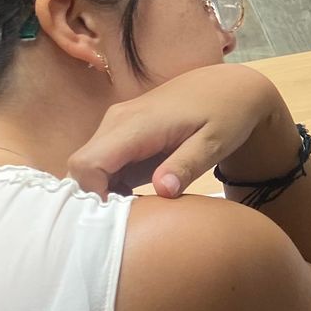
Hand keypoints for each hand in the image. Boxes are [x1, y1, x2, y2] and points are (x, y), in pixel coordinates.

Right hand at [69, 65, 290, 198]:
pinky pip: (103, 163)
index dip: (92, 195)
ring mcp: (117, 126)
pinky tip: (137, 201)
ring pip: (89, 167)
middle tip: (127, 223)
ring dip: (103, 193)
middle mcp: (116, 123)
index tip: (117, 219)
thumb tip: (163, 190)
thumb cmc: (226, 114)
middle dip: (94, 199)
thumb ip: (186, 165)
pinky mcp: (123, 134)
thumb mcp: (214, 143)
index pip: (87, 163)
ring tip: (134, 215)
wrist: (230, 87)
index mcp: (135, 125)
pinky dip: (112, 185)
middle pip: (81, 168)